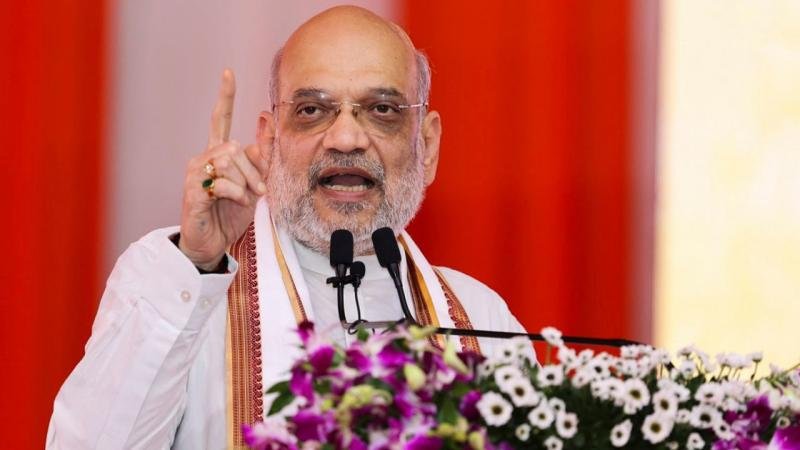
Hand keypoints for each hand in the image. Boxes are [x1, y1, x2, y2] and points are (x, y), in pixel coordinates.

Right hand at [178, 69, 269, 269]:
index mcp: (217, 153)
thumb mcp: (253, 184)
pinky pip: (222, 182)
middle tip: (260, 190)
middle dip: (254, 170)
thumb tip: (266, 124)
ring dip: (246, 182)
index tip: (228, 73)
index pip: (219, 119)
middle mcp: (203, 158)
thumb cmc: (229, 214)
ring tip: (247, 198)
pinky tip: (236, 202)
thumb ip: (260, 158)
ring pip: (229, 161)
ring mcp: (196, 173)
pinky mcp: (194, 190)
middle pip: (236, 147)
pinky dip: (236, 193)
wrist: (211, 242)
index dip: (225, 96)